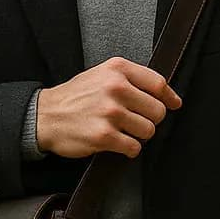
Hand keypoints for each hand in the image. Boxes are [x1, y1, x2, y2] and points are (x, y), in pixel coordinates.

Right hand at [34, 57, 181, 158]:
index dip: (169, 97)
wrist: (44, 116)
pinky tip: (117, 143)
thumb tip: (167, 95)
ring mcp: (109, 112)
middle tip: (135, 121)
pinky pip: (134, 147)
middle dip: (150, 119)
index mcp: (117, 69)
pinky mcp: (103, 136)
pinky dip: (129, 149)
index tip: (174, 104)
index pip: (158, 84)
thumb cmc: (76, 96)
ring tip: (123, 131)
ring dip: (139, 135)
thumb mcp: (101, 74)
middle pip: (158, 110)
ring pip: (148, 131)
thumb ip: (131, 79)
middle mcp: (115, 88)